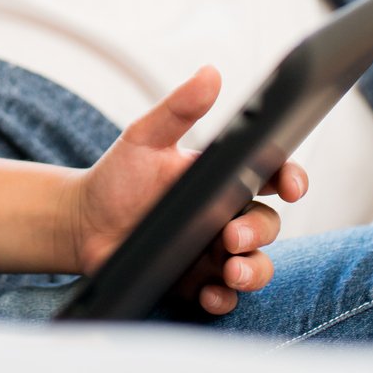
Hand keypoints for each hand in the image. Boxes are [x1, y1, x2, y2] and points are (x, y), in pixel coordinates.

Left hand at [68, 67, 309, 316]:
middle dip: (258, 233)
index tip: (291, 186)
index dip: (291, 179)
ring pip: (255, 265)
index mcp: (221, 178)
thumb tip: (210, 73)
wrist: (81, 223)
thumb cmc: (117, 176)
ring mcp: (213, 252)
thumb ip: (179, 108)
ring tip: (231, 271)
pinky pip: (224, 297)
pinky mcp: (196, 282)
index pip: (271, 176)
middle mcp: (225, 216)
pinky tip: (212, 295)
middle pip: (266, 225)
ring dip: (253, 271)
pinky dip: (224, 299)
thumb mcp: (145, 138)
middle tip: (229, 236)